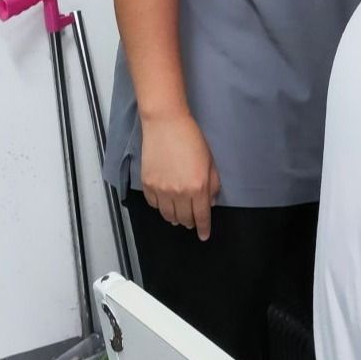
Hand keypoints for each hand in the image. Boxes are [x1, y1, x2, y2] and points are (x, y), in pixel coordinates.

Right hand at [140, 109, 220, 239]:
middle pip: (184, 219)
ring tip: (178, 215)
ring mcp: (161, 190)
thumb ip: (213, 184)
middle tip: (192, 221)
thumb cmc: (192, 139)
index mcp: (198, 188)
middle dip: (190, 223)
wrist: (165, 124)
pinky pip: (154, 205)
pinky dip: (161, 207)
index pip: (201, 216)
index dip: (203, 228)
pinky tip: (165, 201)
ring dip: (175, 218)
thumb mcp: (210, 161)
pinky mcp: (147, 184)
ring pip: (168, 215)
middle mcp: (179, 193)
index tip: (204, 235)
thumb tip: (211, 202)